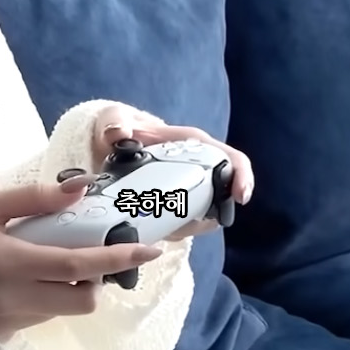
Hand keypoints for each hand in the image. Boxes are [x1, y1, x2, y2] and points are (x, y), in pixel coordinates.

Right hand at [0, 177, 165, 342]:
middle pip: (83, 300)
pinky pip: (42, 317)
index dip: (117, 258)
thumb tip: (81, 187)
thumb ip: (33, 197)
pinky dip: (47, 298)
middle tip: (90, 255)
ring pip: (64, 310)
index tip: (148, 249)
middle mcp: (14, 297)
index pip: (77, 266)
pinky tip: (27, 279)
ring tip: (52, 263)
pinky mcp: (4, 332)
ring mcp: (9, 319)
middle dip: (98, 279)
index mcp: (9, 261)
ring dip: (72, 289)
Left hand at [89, 103, 255, 242]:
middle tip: (192, 223)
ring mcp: (188, 187)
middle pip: (224, 194)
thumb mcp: (115, 120)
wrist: (107, 146)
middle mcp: (197, 166)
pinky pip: (187, 223)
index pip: (232, 159)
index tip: (239, 197)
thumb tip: (118, 133)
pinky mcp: (176, 205)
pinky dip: (177, 230)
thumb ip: (115, 121)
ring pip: (207, 214)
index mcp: (193, 143)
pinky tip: (158, 230)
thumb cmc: (120, 128)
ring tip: (168, 227)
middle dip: (214, 213)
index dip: (242, 177)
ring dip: (193, 225)